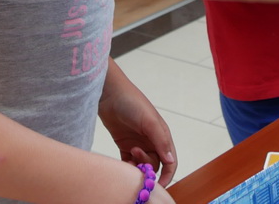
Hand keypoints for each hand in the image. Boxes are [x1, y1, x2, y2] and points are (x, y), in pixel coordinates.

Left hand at [99, 70, 178, 186]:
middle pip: (155, 165)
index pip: (170, 161)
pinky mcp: (124, 145)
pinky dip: (127, 167)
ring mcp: (138, 143)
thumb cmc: (132, 102)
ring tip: (129, 155)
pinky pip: (128, 162)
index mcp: (162, 135)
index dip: (168, 174)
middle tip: (135, 155)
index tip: (159, 185)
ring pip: (141, 165)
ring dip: (136, 167)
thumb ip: (161, 141)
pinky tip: (123, 163)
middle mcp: (151, 141)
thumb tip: (171, 161)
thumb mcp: (149, 121)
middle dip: (147, 166)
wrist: (108, 93)